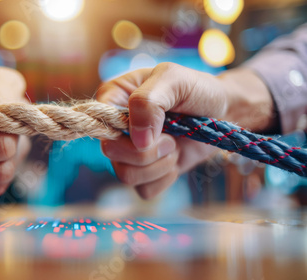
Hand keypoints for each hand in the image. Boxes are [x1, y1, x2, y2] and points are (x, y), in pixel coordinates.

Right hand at [97, 62, 274, 198]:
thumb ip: (148, 101)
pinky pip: (144, 189)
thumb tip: (138, 140)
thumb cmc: (197, 90)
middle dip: (147, 151)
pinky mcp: (145, 172)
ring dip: (159, 165)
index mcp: (113, 98)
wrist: (224, 113)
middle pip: (111, 152)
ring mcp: (128, 152)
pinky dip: (165, 178)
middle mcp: (115, 127)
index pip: (96, 121)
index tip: (152, 128)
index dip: (122, 131)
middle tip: (171, 138)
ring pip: (126, 175)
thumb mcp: (173, 79)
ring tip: (175, 146)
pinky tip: (175, 160)